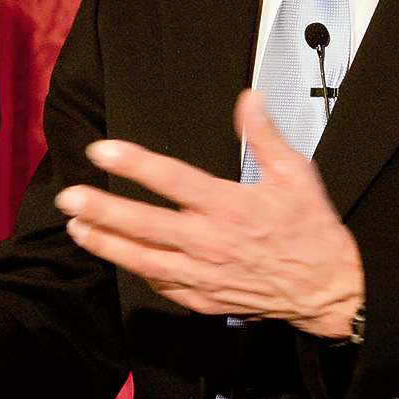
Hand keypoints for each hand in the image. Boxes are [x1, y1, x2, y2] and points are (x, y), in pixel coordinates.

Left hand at [53, 89, 362, 337]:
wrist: (329, 291)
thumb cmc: (312, 230)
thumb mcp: (297, 174)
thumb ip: (265, 136)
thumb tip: (248, 98)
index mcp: (230, 206)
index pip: (173, 180)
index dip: (135, 164)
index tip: (102, 151)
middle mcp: (211, 241)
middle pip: (145, 225)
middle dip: (102, 210)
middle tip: (69, 197)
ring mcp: (204, 275)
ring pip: (143, 260)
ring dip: (106, 244)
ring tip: (76, 228)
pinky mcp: (203, 300)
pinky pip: (161, 284)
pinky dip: (136, 270)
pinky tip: (115, 255)